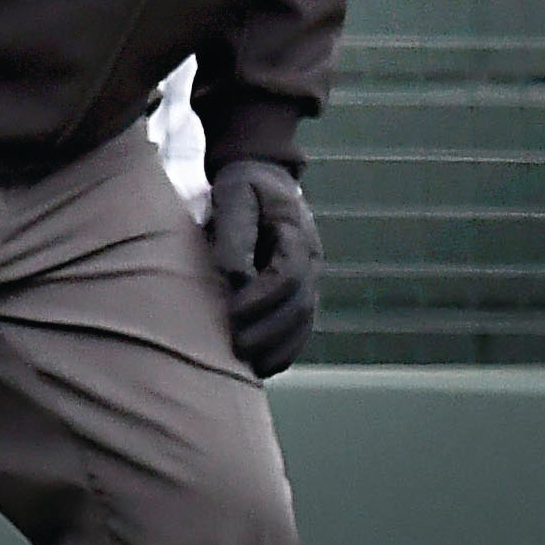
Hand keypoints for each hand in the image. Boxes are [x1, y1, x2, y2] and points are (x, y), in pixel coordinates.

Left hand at [206, 157, 322, 379]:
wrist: (263, 176)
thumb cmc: (242, 187)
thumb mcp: (234, 197)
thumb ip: (234, 234)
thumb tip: (235, 278)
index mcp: (297, 234)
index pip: (289, 274)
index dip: (263, 297)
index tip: (232, 313)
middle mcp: (312, 259)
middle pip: (301, 304)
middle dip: (270, 331)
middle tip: (238, 349)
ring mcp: (310, 276)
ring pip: (305, 320)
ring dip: (281, 347)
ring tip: (253, 367)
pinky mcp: (300, 290)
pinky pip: (302, 325)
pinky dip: (288, 349)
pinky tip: (266, 366)